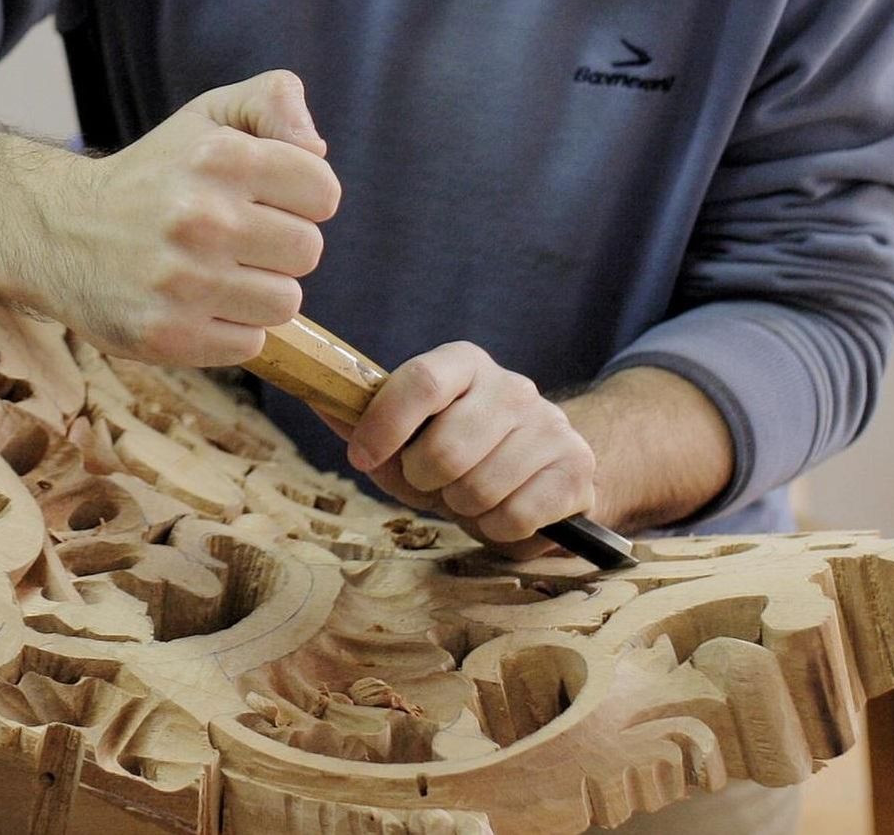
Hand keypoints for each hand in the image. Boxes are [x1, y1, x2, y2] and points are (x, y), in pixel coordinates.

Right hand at [42, 70, 341, 366]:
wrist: (58, 232)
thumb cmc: (152, 176)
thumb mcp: (208, 117)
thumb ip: (274, 102)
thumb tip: (317, 149)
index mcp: (219, 158)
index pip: (323, 192)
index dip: (301, 199)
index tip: (267, 201)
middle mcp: (202, 218)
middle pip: (308, 251)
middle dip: (280, 248)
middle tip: (238, 242)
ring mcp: (183, 282)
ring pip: (284, 303)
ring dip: (259, 293)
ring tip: (219, 276)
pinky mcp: (167, 334)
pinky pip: (248, 344)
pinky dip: (231, 330)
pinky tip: (198, 306)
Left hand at [339, 342, 596, 554]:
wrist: (541, 476)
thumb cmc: (458, 457)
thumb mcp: (405, 441)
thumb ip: (362, 422)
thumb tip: (317, 397)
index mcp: (465, 364)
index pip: (423, 382)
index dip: (384, 425)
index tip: (363, 456)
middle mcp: (512, 387)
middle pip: (445, 448)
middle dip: (426, 481)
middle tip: (433, 484)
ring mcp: (551, 427)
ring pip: (479, 489)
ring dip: (462, 508)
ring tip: (469, 497)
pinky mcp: (576, 471)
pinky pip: (515, 516)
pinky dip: (497, 528)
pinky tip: (502, 512)